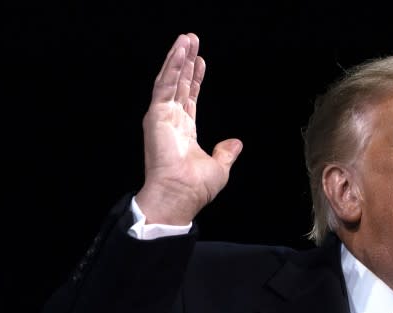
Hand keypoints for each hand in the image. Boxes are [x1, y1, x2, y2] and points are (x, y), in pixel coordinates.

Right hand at [135, 33, 242, 224]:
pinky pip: (164, 86)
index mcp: (184, 131)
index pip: (190, 98)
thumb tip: (236, 143)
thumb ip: (225, 153)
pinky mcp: (156, 115)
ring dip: (177, 58)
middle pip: (180, 84)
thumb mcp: (219, 167)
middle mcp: (171, 121)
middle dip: (186, 62)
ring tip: (186, 38)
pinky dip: (172, 67)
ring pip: (170, 80)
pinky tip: (179, 52)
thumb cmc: (195, 187)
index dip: (196, 80)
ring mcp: (162, 117)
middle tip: (192, 40)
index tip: (202, 61)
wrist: (180, 195)